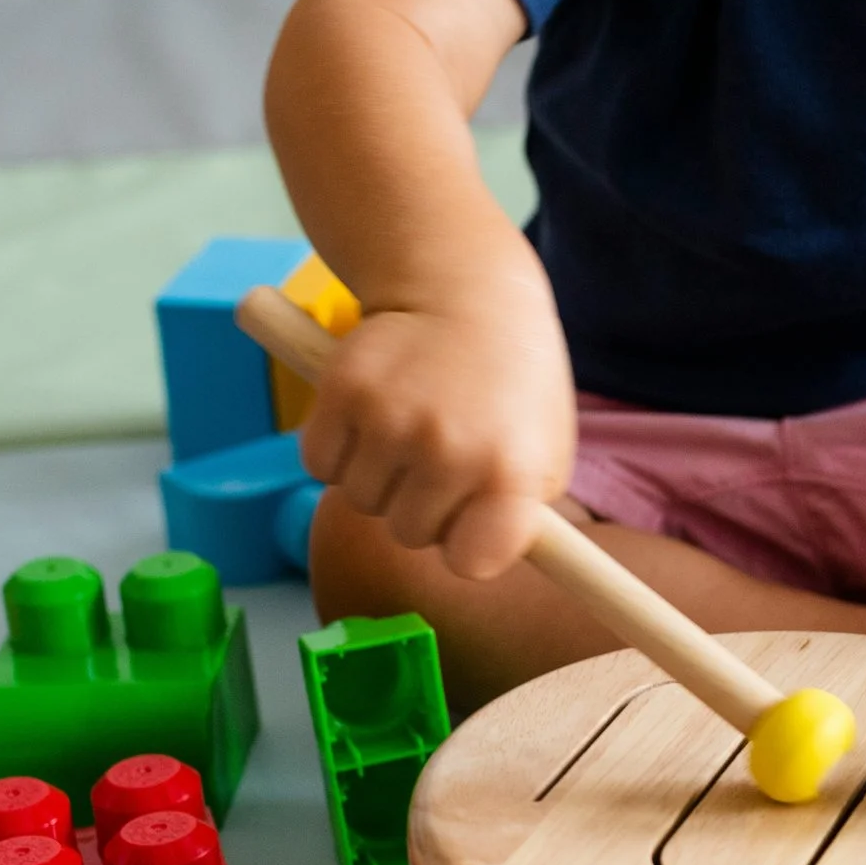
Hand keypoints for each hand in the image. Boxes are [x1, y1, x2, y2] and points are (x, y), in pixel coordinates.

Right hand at [294, 261, 574, 581]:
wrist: (468, 294)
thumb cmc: (512, 388)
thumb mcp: (545, 452)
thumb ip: (521, 518)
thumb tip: (483, 569)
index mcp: (511, 472)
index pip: (472, 563)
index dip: (465, 549)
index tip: (469, 527)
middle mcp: (451, 450)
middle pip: (409, 536)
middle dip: (421, 507)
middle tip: (441, 457)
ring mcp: (393, 421)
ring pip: (360, 500)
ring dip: (379, 477)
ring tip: (412, 428)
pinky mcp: (342, 391)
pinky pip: (319, 463)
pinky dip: (338, 449)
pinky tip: (374, 413)